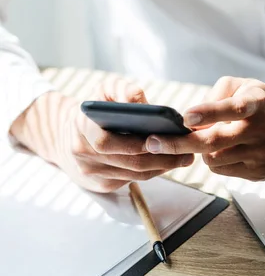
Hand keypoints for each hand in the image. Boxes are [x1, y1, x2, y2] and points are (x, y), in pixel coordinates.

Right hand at [11, 77, 193, 192]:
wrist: (67, 136)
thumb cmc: (94, 110)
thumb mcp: (104, 91)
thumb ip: (121, 90)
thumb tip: (138, 99)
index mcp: (80, 127)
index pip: (106, 143)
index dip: (135, 143)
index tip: (162, 137)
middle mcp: (82, 153)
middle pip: (127, 162)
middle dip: (160, 158)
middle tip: (187, 150)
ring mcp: (90, 173)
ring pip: (133, 174)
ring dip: (162, 168)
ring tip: (185, 157)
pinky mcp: (100, 185)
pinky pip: (131, 181)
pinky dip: (153, 173)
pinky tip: (169, 163)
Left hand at [145, 76, 264, 180]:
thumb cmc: (258, 103)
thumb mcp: (241, 86)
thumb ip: (216, 95)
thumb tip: (191, 117)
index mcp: (256, 103)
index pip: (232, 108)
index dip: (209, 112)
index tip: (185, 117)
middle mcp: (262, 129)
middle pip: (214, 142)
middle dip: (180, 144)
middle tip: (153, 142)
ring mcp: (262, 154)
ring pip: (214, 159)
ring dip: (201, 150)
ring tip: (208, 139)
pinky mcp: (260, 172)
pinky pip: (222, 171)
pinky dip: (215, 161)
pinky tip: (223, 150)